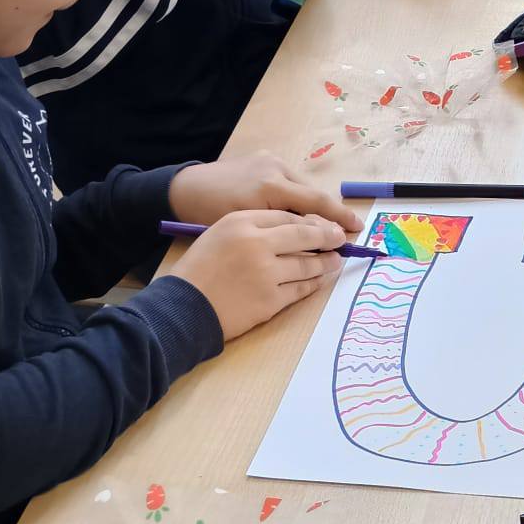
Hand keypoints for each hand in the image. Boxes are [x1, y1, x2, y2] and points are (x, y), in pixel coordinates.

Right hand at [165, 210, 344, 340]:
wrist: (183, 307)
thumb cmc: (198, 270)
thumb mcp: (218, 235)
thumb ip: (251, 228)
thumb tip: (293, 230)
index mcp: (240, 222)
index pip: (286, 216)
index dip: (309, 222)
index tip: (323, 225)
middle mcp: (256, 243)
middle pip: (303, 235)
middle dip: (327, 237)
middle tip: (340, 238)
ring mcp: (265, 273)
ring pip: (306, 265)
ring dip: (324, 263)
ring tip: (334, 261)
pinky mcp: (270, 300)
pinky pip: (300, 289)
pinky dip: (312, 285)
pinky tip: (319, 281)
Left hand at [169, 152, 362, 232]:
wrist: (184, 189)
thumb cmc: (209, 217)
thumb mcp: (248, 231)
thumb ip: (284, 234)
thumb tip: (317, 244)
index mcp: (270, 187)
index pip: (316, 202)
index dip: (339, 218)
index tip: (356, 230)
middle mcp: (275, 167)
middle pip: (313, 193)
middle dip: (328, 214)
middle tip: (342, 233)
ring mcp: (270, 159)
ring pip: (302, 186)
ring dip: (310, 206)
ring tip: (316, 227)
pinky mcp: (264, 157)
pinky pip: (289, 179)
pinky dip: (295, 196)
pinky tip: (293, 212)